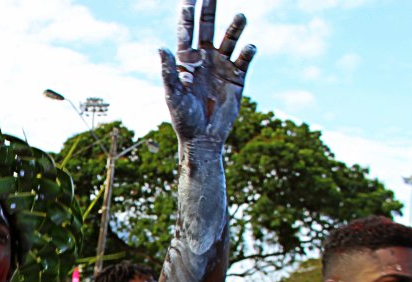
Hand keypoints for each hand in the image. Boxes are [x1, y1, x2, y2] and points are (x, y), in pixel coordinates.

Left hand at [159, 0, 255, 145]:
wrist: (203, 138)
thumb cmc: (183, 118)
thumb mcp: (173, 94)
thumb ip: (168, 71)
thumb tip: (160, 47)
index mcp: (186, 61)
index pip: (186, 33)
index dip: (187, 17)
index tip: (188, 0)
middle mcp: (205, 59)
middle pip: (208, 28)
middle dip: (209, 9)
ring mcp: (222, 66)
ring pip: (230, 39)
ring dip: (236, 28)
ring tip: (241, 16)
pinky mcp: (238, 77)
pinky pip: (244, 59)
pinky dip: (248, 51)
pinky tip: (250, 47)